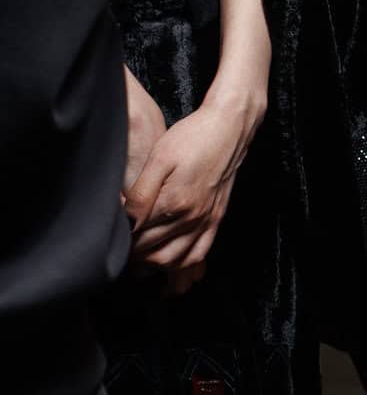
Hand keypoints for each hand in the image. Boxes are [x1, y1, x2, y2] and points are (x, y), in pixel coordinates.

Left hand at [125, 87, 263, 290]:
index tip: (109, 234)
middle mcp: (192, 217)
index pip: (138, 236)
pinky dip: (183, 264)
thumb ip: (141, 193)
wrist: (229, 129)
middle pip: (154, 252)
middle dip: (133, 255)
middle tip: (118, 249)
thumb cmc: (192, 138)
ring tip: (139, 257)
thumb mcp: (159, 159)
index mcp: (173, 203)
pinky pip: (200, 252)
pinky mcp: (216, 218)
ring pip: (176, 259)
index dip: (121, 238)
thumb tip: (127, 220)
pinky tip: (171, 261)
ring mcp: (206, 220)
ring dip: (155, 265)